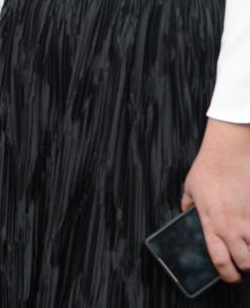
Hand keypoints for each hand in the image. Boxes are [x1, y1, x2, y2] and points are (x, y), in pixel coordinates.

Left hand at [181, 118, 249, 282]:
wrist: (229, 153)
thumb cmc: (208, 169)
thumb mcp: (190, 189)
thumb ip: (188, 206)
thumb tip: (186, 215)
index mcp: (210, 223)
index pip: (219, 260)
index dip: (227, 274)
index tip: (231, 277)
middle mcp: (231, 226)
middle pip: (245, 262)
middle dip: (246, 267)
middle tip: (244, 264)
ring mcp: (248, 219)